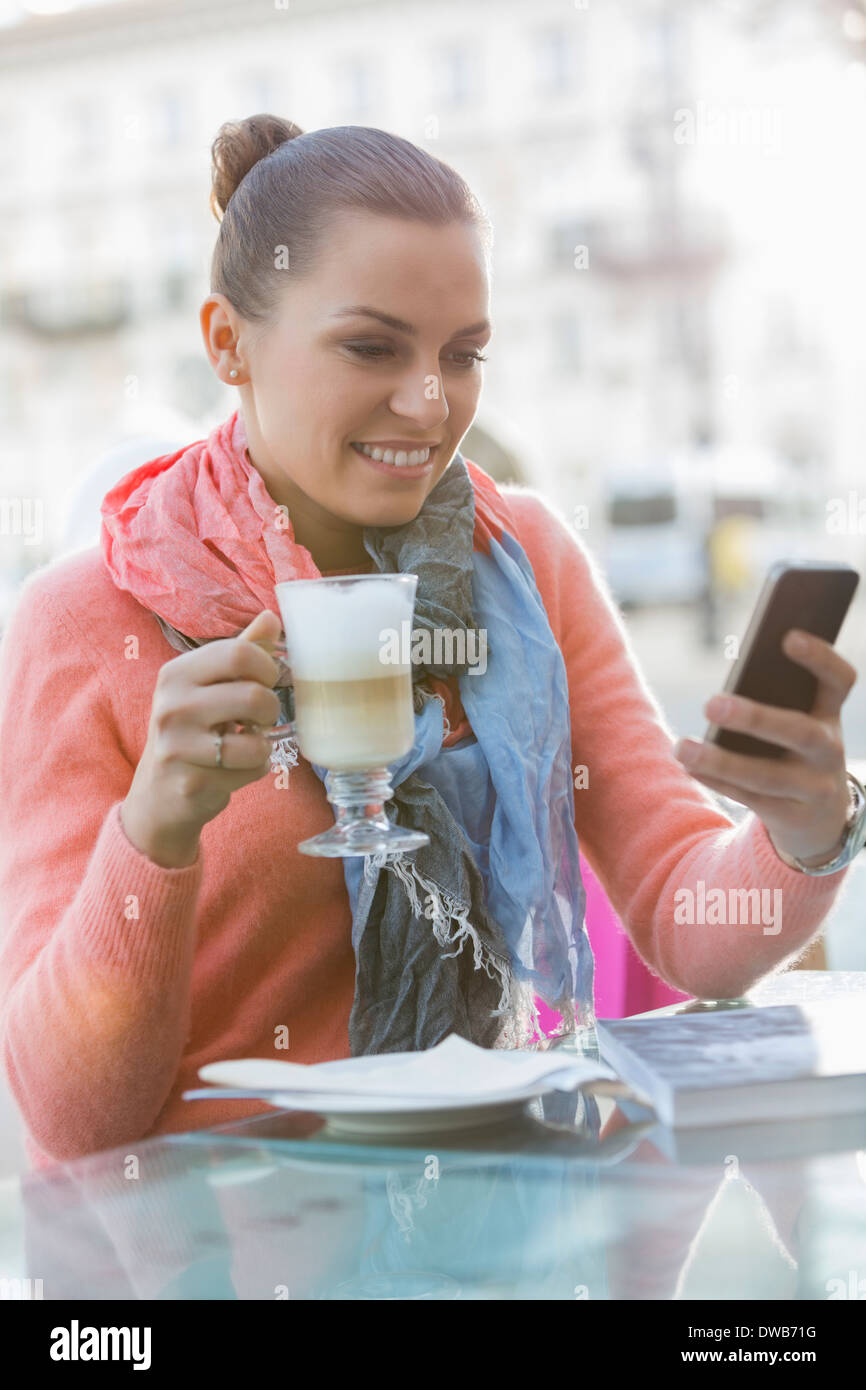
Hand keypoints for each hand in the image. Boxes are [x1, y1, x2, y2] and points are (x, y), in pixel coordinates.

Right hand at [121, 610, 282, 866]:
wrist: (159, 796)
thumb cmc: (192, 731)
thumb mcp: (207, 686)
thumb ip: (241, 651)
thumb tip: (272, 616)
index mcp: (176, 673)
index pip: (240, 653)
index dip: (267, 668)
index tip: (264, 682)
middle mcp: (172, 706)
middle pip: (255, 696)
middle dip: (271, 710)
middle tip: (259, 718)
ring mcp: (178, 746)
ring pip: (258, 740)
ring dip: (263, 745)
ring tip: (245, 744)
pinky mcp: (192, 781)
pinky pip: (252, 770)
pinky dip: (254, 770)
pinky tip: (232, 769)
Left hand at [673, 628, 857, 866]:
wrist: (821, 819)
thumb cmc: (794, 752)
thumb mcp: (797, 724)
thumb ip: (774, 702)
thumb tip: (724, 693)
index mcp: (830, 715)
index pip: (840, 681)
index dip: (820, 658)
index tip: (788, 636)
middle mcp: (829, 751)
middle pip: (800, 732)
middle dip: (756, 718)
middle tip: (710, 703)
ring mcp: (814, 788)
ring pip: (767, 776)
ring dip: (721, 761)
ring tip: (682, 746)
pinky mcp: (793, 817)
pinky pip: (751, 799)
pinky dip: (718, 781)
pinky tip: (690, 766)